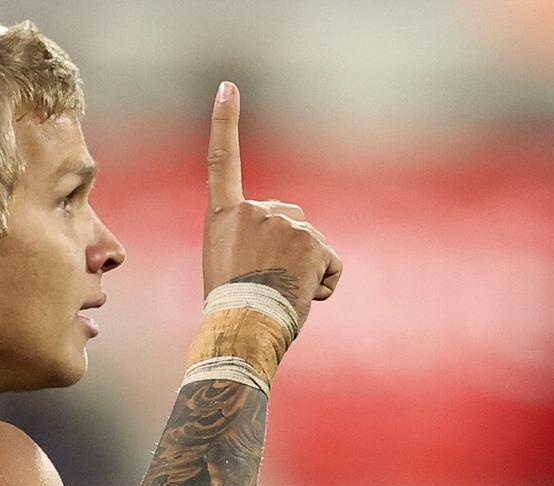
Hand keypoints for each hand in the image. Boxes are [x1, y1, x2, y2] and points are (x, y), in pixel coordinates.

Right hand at [202, 81, 341, 329]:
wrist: (242, 328)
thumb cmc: (232, 310)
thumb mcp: (227, 265)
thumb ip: (250, 241)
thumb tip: (286, 245)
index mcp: (223, 216)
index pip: (222, 161)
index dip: (225, 123)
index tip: (227, 87)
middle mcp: (253, 211)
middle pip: (290, 219)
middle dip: (291, 250)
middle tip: (268, 284)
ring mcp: (284, 223)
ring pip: (312, 243)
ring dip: (306, 271)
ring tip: (281, 294)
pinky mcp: (311, 241)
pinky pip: (331, 262)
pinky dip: (324, 283)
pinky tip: (303, 297)